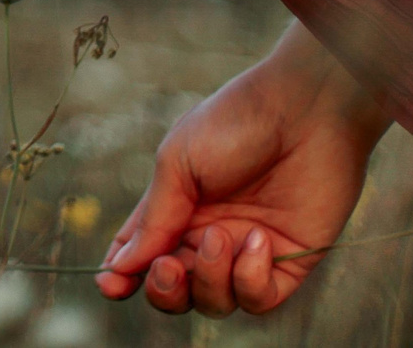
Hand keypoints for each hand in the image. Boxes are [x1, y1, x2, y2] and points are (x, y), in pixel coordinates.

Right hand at [98, 21, 389, 316]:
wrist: (302, 111)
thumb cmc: (233, 123)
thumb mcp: (177, 163)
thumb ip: (154, 220)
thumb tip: (121, 267)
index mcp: (177, 208)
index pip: (141, 254)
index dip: (122, 275)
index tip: (110, 285)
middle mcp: (209, 236)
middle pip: (175, 291)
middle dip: (164, 290)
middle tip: (168, 267)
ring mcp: (247, 252)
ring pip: (213, 302)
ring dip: (207, 279)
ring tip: (219, 237)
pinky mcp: (288, 262)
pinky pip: (257, 300)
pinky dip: (249, 280)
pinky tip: (258, 239)